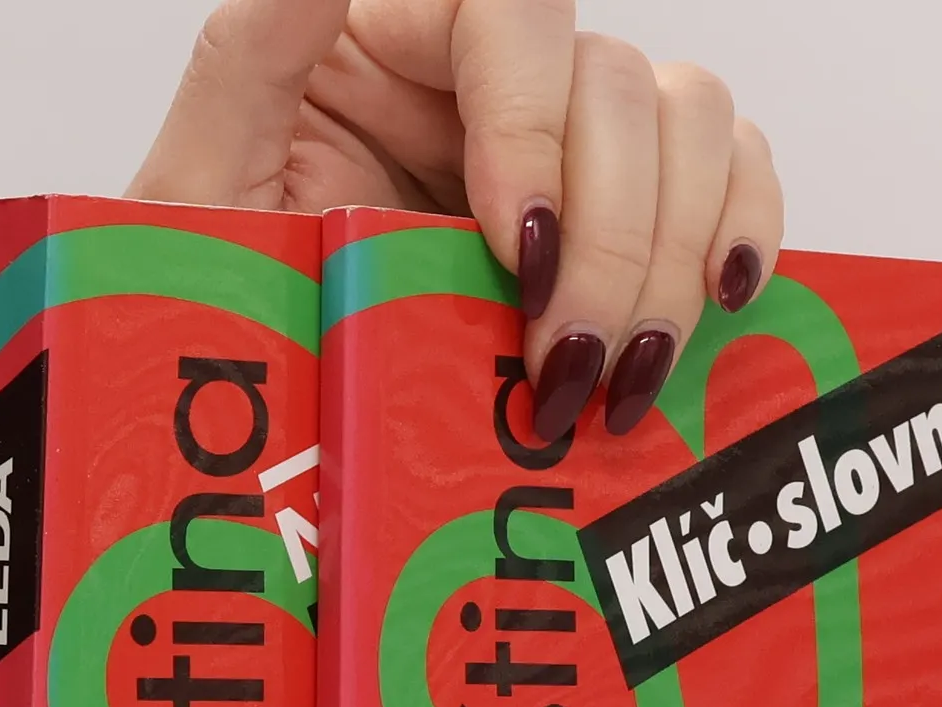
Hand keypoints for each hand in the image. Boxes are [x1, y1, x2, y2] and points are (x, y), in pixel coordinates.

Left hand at [129, 0, 782, 437]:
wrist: (257, 430)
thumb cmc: (224, 311)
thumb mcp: (198, 192)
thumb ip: (247, 62)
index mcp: (389, 42)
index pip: (507, 12)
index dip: (534, 125)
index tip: (515, 252)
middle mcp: (487, 82)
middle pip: (616, 84)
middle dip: (611, 237)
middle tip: (568, 363)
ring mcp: (566, 149)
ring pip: (688, 124)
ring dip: (677, 252)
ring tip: (626, 374)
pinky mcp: (619, 221)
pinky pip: (726, 178)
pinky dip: (743, 228)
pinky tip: (719, 303)